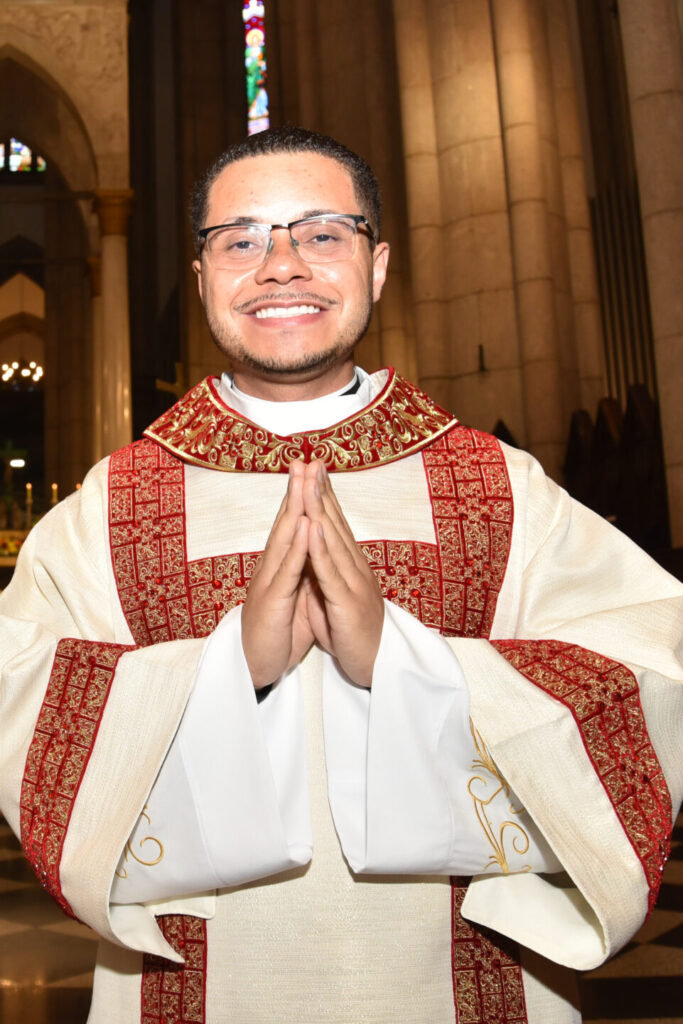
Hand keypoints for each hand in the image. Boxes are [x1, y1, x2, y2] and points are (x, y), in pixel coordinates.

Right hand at [241, 462, 314, 687]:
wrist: (255, 669)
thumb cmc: (276, 635)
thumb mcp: (294, 599)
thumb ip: (302, 575)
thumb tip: (312, 555)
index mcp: (280, 568)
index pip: (292, 527)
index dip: (301, 498)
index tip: (311, 471)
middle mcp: (271, 569)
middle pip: (285, 523)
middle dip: (296, 490)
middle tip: (305, 459)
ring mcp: (268, 583)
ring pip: (284, 539)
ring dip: (295, 507)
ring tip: (304, 478)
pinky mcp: (271, 602)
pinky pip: (287, 571)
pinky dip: (298, 546)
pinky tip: (307, 525)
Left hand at [301, 461, 383, 686]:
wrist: (379, 669)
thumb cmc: (355, 637)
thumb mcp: (336, 599)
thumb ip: (327, 575)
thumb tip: (317, 553)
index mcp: (351, 566)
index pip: (335, 525)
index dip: (324, 495)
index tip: (313, 469)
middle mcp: (356, 568)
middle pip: (335, 523)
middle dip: (321, 490)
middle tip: (311, 460)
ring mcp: (354, 584)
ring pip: (333, 540)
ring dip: (319, 509)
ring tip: (308, 481)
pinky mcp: (348, 603)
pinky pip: (330, 572)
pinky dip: (320, 548)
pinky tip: (312, 526)